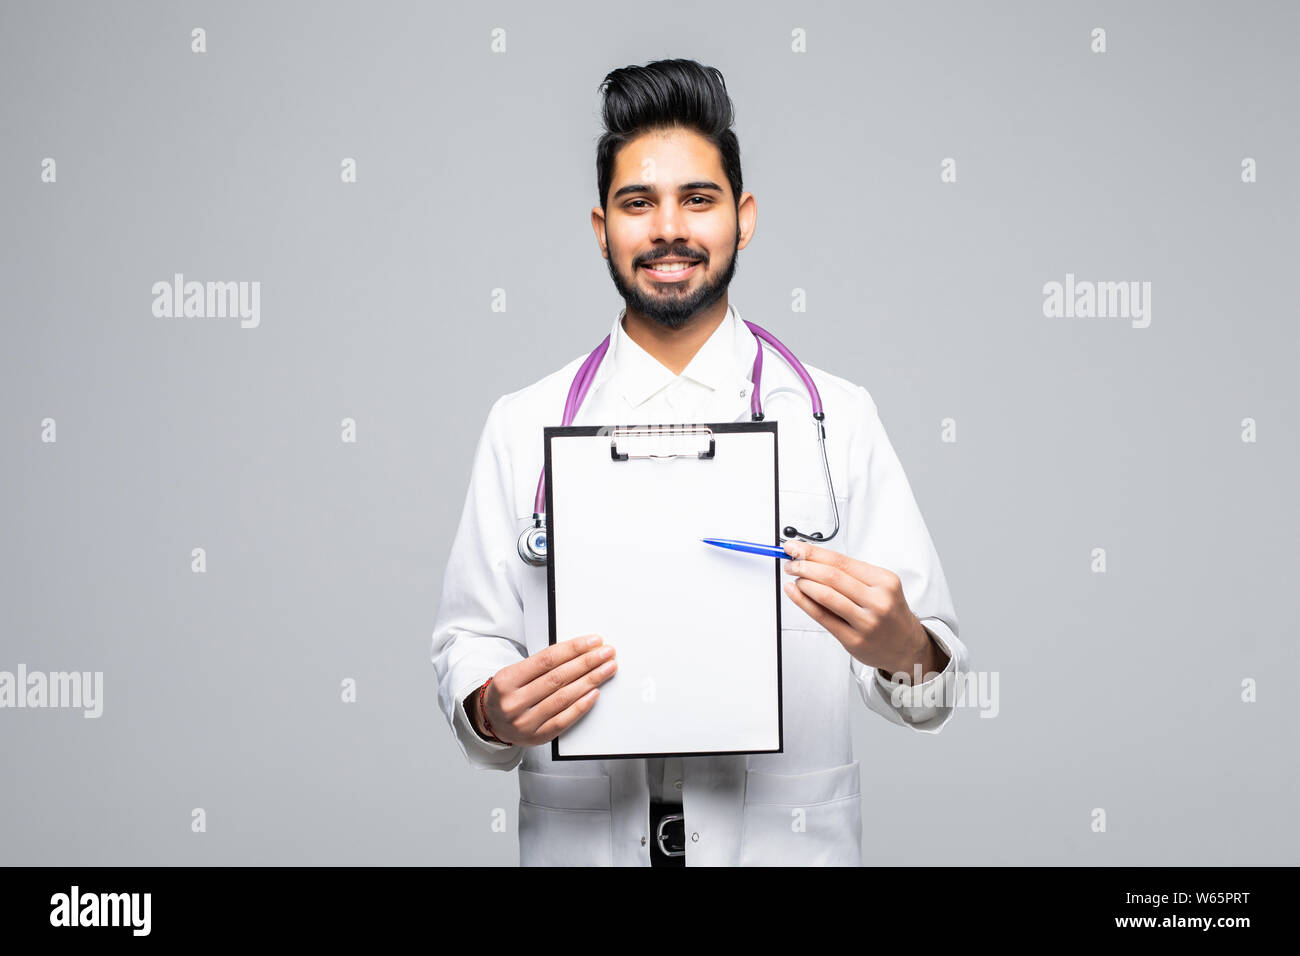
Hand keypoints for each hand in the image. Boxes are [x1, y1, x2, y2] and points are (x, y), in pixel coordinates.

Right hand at [468, 635, 617, 746]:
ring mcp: (525, 722)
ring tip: (606, 669)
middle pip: (558, 678)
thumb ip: (542, 665)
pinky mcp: (537, 737)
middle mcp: (515, 702)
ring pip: (564, 698)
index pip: (547, 659)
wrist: (491, 723)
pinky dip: (582, 705)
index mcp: (507, 680)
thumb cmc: (508, 693)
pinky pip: (564, 720)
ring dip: (590, 681)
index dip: (573, 649)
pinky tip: (594, 693)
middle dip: (587, 663)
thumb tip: (578, 651)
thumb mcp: (514, 673)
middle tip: (606, 653)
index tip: (592, 642)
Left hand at [781, 540, 937, 678]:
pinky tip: (794, 592)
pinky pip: (823, 616)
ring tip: (793, 576)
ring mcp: (866, 622)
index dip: (814, 552)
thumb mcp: (881, 587)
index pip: (842, 561)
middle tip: (790, 561)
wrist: (907, 646)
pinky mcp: (854, 639)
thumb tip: (814, 558)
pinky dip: (803, 602)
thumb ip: (851, 574)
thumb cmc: (890, 613)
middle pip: (832, 576)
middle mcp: (878, 600)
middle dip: (805, 565)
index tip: (795, 547)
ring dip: (803, 582)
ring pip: (826, 595)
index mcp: (885, 581)